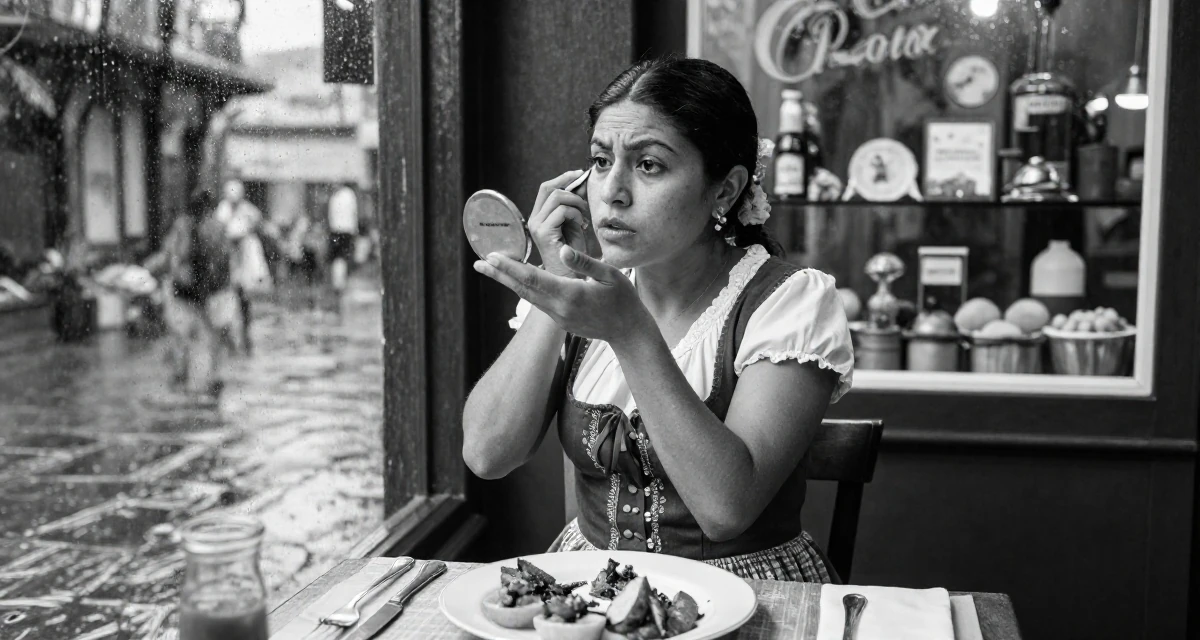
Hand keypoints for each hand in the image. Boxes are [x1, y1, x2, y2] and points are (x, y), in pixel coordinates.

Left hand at [475, 246, 650, 345]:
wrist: (628, 332)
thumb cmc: (623, 300)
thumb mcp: (610, 275)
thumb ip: (584, 262)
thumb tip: (561, 251)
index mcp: (570, 294)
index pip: (533, 278)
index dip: (511, 267)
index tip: (493, 257)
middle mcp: (559, 308)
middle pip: (523, 289)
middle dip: (500, 275)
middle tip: (479, 263)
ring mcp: (558, 317)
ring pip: (527, 296)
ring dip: (508, 282)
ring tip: (490, 269)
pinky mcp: (560, 321)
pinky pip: (537, 302)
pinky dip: (524, 289)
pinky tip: (516, 280)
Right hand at [528, 170, 598, 278]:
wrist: (572, 276)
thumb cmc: (575, 254)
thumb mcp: (575, 223)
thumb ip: (575, 204)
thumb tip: (581, 181)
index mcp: (540, 216)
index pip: (547, 187)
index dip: (564, 178)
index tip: (580, 175)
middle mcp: (534, 220)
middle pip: (548, 187)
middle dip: (570, 186)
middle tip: (584, 197)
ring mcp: (537, 226)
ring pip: (557, 196)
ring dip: (576, 202)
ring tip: (583, 216)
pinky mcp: (543, 233)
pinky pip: (562, 211)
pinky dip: (576, 214)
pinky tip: (581, 225)